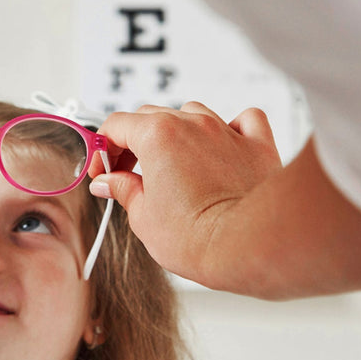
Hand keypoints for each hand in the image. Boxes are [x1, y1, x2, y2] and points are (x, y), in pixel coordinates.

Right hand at [88, 102, 281, 289]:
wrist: (247, 245)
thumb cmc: (196, 237)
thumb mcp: (143, 217)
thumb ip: (123, 190)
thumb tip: (109, 182)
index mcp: (157, 136)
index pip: (116, 125)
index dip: (103, 149)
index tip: (103, 172)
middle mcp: (192, 124)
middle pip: (150, 116)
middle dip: (133, 142)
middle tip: (128, 174)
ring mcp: (226, 131)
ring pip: (192, 114)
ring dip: (177, 133)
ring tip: (173, 165)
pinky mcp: (257, 145)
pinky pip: (242, 120)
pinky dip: (229, 128)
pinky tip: (221, 147)